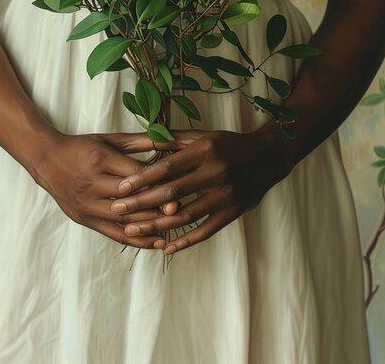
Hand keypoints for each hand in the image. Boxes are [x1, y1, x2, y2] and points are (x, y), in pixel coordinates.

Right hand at [31, 131, 188, 248]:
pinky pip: (113, 233)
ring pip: (123, 219)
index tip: (178, 185)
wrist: (47, 160)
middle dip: (156, 205)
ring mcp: (87, 204)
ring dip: (150, 225)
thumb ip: (142, 141)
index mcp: (100, 160)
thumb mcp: (111, 139)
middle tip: (181, 209)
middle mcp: (92, 183)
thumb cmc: (83, 147)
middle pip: (130, 199)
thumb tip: (172, 139)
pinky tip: (156, 241)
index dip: (157, 181)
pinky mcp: (85, 219)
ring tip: (174, 227)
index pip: (134, 175)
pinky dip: (136, 239)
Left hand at [109, 127, 291, 254]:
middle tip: (117, 210)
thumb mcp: (202, 136)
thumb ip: (174, 140)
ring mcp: (225, 195)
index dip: (142, 178)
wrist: (267, 157)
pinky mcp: (232, 212)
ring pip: (185, 215)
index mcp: (204, 151)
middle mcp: (215, 173)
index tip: (121, 187)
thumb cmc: (228, 144)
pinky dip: (185, 241)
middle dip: (141, 203)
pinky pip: (205, 231)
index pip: (167, 167)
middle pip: (171, 192)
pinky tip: (166, 248)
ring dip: (156, 225)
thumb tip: (145, 139)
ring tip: (132, 231)